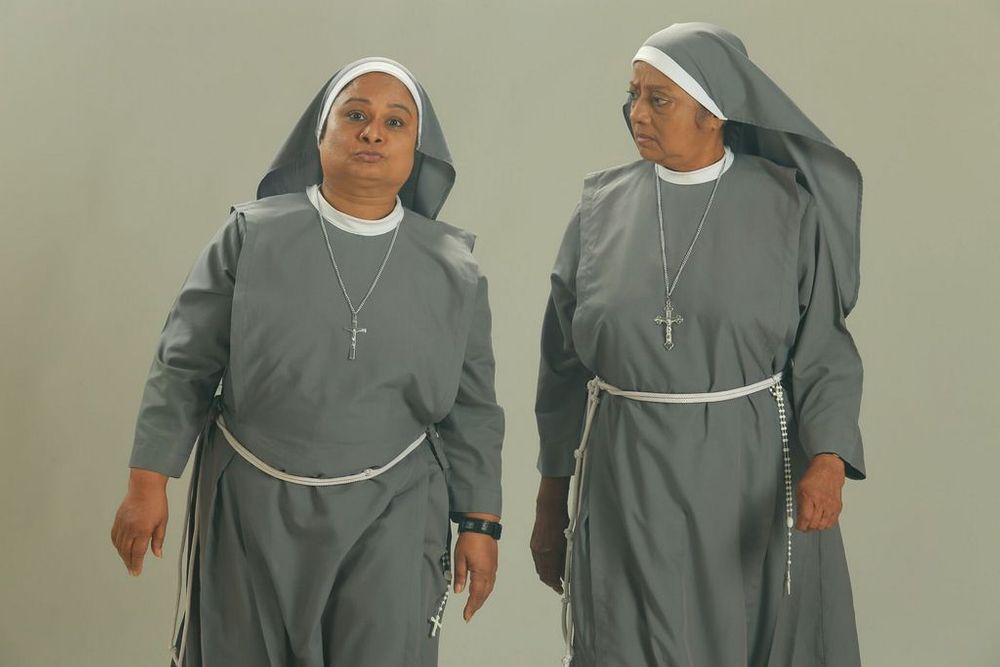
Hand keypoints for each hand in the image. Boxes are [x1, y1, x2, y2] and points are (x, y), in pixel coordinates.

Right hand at [110, 468, 168, 575]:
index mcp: (143, 530)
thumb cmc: (157, 503)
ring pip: (119, 545)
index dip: (137, 564)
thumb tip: (158, 554)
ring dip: (123, 556)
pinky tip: (120, 549)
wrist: (145, 487)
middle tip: (132, 571)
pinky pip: (114, 536)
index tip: (136, 572)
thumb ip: (158, 540)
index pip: (138, 553)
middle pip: (127, 551)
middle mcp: (130, 528)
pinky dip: (117, 545)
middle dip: (129, 563)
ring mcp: (122, 524)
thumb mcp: (162, 522)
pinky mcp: (118, 519)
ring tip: (128, 562)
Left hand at [452, 520, 497, 621]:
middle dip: (476, 605)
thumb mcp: (459, 558)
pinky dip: (486, 590)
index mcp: (481, 572)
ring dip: (482, 599)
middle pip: (484, 594)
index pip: (476, 595)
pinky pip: (491, 581)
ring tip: (474, 606)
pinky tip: (482, 591)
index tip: (466, 616)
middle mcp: (489, 572)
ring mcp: (493, 568)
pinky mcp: (493, 564)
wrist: (481, 525)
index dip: (471, 607)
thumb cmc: (469, 539)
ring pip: (489, 589)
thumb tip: (459, 591)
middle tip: (469, 614)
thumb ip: (460, 576)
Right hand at [530, 477, 569, 593]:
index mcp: (550, 552)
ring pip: (539, 569)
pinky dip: (543, 567)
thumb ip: (566, 560)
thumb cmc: (561, 521)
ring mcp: (535, 548)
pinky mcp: (533, 544)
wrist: (549, 508)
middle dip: (551, 583)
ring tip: (556, 578)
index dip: (556, 585)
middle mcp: (540, 552)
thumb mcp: (567, 543)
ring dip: (547, 575)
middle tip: (559, 586)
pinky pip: (537, 561)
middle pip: (543, 575)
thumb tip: (566, 573)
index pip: (551, 576)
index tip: (562, 589)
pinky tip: (550, 566)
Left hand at [795, 453, 844, 531]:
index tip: (798, 526)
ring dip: (816, 527)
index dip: (801, 526)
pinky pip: (832, 522)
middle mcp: (822, 502)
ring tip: (812, 524)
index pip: (806, 518)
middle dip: (807, 528)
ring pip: (824, 525)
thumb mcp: (800, 488)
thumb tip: (798, 517)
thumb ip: (799, 504)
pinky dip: (826, 524)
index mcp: (810, 496)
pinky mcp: (838, 507)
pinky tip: (821, 521)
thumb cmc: (814, 476)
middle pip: (815, 524)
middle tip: (804, 527)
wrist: (829, 469)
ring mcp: (831, 505)